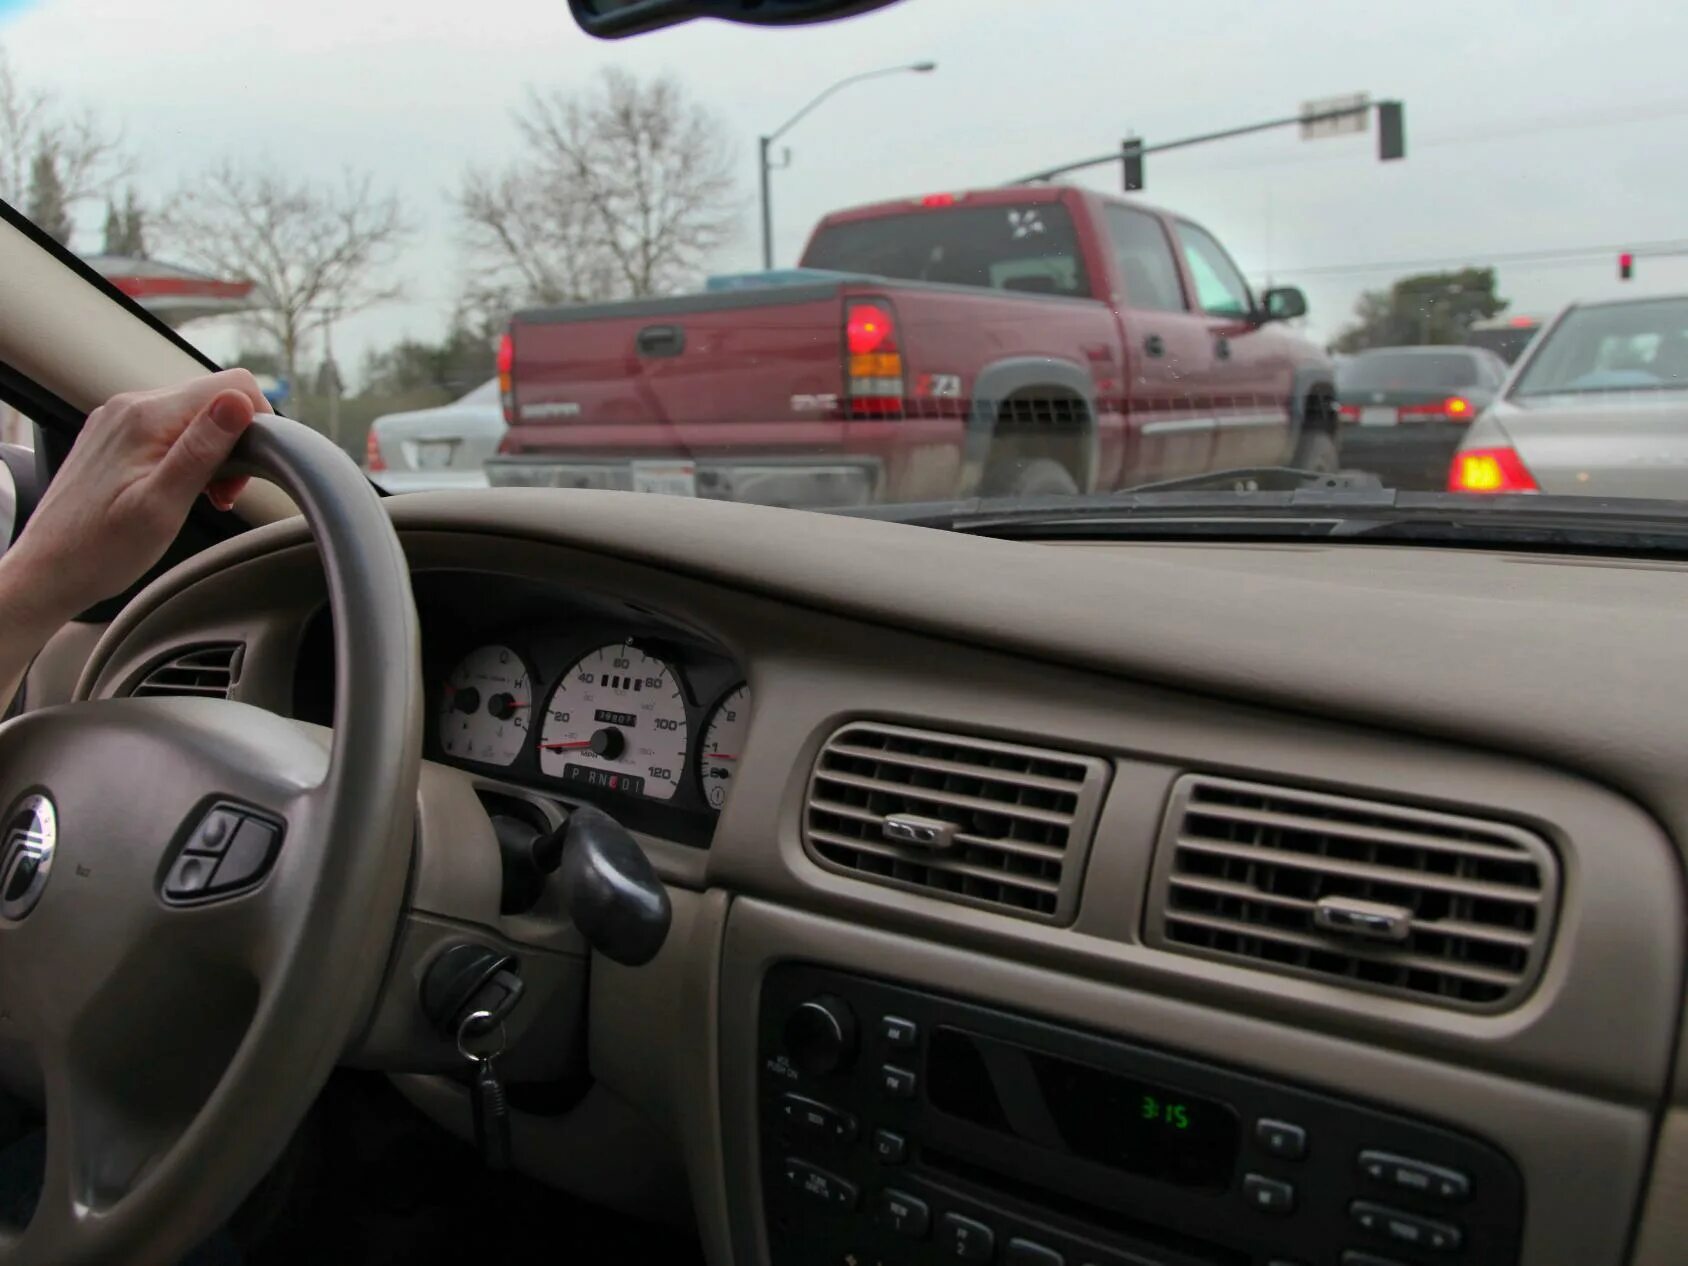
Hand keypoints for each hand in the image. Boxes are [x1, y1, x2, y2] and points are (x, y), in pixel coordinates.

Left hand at [3, 370, 270, 629]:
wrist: (48, 571)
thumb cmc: (102, 549)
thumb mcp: (163, 505)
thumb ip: (202, 449)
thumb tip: (239, 402)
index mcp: (147, 417)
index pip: (232, 387)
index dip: (258, 424)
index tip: (250, 470)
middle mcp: (131, 406)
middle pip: (214, 400)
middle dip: (235, 444)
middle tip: (224, 495)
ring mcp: (119, 420)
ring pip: (193, 416)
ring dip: (213, 453)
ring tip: (203, 497)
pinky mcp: (114, 437)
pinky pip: (168, 429)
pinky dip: (187, 457)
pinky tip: (180, 490)